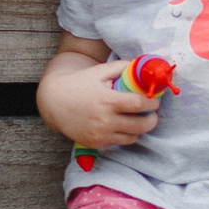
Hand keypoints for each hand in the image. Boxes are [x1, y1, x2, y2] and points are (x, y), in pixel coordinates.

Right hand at [37, 57, 159, 152]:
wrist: (54, 103)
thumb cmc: (78, 84)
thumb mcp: (98, 71)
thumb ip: (121, 67)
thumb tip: (140, 65)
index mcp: (107, 100)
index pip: (139, 105)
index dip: (152, 103)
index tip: (155, 101)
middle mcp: (105, 120)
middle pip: (141, 125)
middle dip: (152, 120)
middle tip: (152, 114)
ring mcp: (100, 134)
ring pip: (132, 137)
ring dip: (139, 129)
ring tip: (138, 120)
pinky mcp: (96, 144)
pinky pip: (119, 143)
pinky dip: (124, 135)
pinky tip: (122, 125)